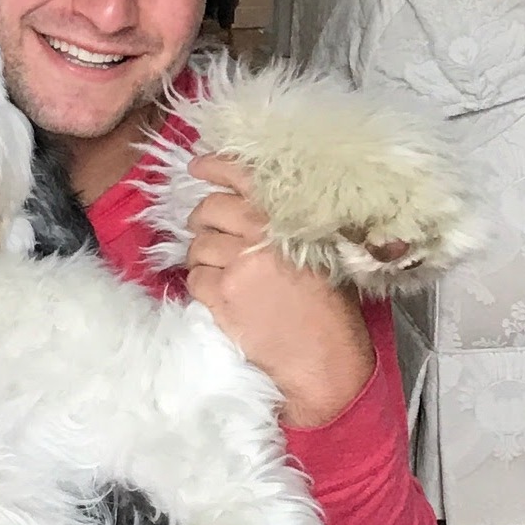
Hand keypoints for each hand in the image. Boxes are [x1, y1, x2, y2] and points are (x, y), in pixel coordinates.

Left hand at [183, 155, 373, 429]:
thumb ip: (285, 224)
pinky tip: (220, 294)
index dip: (215, 166)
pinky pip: (194, 278)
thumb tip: (247, 206)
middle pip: (209, 210)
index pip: (244, 176)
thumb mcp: (319, 251)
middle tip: (209, 232)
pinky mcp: (222, 296)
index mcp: (288, 218)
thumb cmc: (331, 309)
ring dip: (202, 256)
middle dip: (203, 220)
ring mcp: (237, 265)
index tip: (199, 166)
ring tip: (221, 270)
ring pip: (197, 245)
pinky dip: (201, 284)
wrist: (324, 359)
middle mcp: (260, 234)